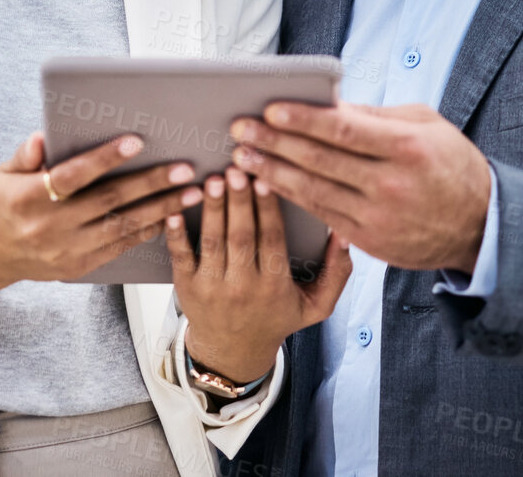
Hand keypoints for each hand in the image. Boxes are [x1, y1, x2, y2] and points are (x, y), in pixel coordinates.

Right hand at [0, 132, 202, 324]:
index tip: (136, 141)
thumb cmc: (3, 202)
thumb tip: (42, 138)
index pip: (72, 176)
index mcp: (28, 199)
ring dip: (161, 209)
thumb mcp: (2, 174)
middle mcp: (49, 227)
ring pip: (121, 227)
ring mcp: (66, 251)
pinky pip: (120, 246)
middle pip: (107, 202)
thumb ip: (24, 155)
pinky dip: (147, 231)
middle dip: (150, 184)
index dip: (104, 159)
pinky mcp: (80, 266)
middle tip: (185, 168)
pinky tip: (172, 216)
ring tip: (192, 193)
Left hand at [167, 166, 350, 383]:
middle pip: (241, 236)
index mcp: (275, 286)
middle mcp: (243, 287)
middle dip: (239, 201)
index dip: (268, 208)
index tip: (266, 179)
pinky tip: (176, 211)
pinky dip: (176, 234)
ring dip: (212, 210)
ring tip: (214, 180)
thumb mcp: (316, 305)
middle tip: (236, 169)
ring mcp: (212, 287)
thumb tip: (346, 233)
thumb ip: (337, 272)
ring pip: (212, 242)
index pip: (272, 240)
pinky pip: (181, 257)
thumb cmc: (277, 318)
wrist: (234, 352)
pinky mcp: (187, 287)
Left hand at [229, 100, 491, 271]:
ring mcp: (379, 217)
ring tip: (243, 157)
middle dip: (275, 143)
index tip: (271, 108)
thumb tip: (329, 103)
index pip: (344, 130)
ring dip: (273, 173)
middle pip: (321, 161)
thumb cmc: (451, 164)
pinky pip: (322, 216)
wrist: (480, 226)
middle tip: (241, 129)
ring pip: (314, 192)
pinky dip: (292, 200)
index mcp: (407, 147)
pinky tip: (268, 185)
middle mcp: (391, 184)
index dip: (303, 119)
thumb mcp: (426, 125)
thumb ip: (376, 116)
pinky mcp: (370, 242)